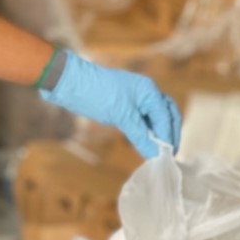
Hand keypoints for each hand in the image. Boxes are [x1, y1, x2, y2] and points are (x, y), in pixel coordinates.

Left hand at [41, 52, 180, 158]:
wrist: (70, 83)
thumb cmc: (97, 94)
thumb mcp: (121, 116)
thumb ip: (140, 135)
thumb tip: (155, 154)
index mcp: (149, 91)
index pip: (166, 117)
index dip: (168, 137)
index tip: (167, 157)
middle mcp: (146, 93)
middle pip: (167, 115)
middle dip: (169, 134)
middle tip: (169, 155)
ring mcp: (135, 99)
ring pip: (154, 119)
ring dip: (158, 134)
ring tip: (158, 153)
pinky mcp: (124, 106)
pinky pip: (142, 120)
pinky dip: (146, 132)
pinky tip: (144, 145)